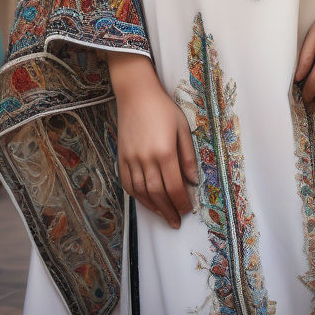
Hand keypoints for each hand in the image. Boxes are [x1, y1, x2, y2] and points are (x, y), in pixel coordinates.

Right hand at [110, 54, 197, 228]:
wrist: (136, 93)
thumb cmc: (163, 108)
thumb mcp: (182, 127)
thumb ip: (188, 155)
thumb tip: (193, 180)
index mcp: (165, 151)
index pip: (174, 186)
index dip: (181, 201)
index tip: (187, 209)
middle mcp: (146, 159)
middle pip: (158, 193)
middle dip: (168, 210)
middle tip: (176, 221)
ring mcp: (132, 159)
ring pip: (142, 192)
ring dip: (153, 207)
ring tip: (163, 215)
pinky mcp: (122, 157)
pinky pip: (127, 184)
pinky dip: (137, 196)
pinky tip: (146, 201)